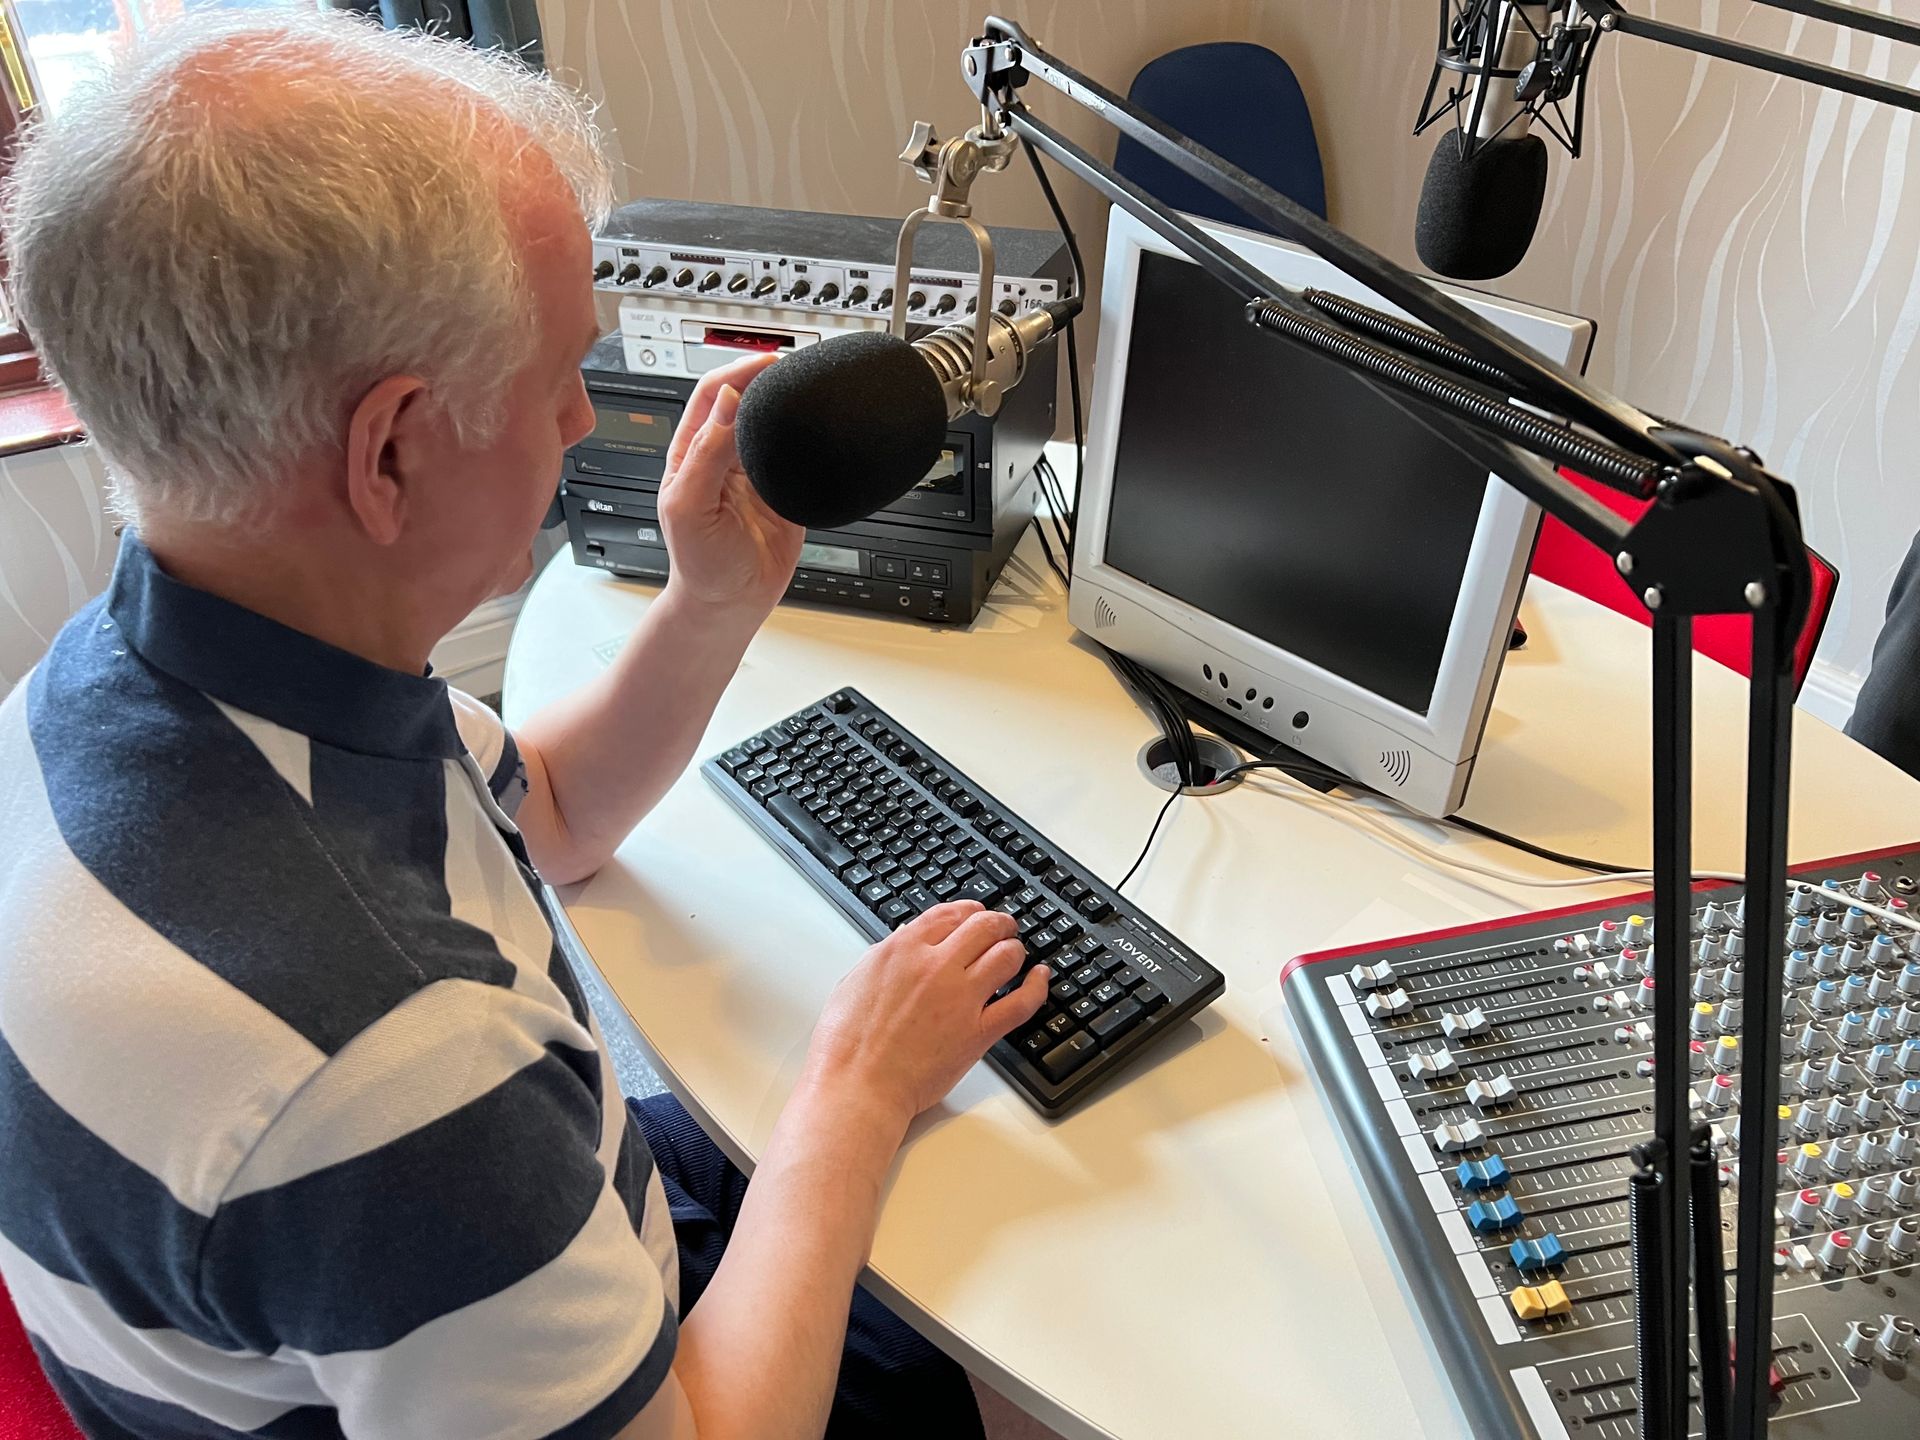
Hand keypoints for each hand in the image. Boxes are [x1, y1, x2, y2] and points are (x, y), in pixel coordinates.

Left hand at [656, 352, 804, 617]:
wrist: (730, 604)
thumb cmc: (699, 564)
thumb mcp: (690, 507)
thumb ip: (705, 454)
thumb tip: (725, 402)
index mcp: (692, 452)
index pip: (713, 395)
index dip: (738, 372)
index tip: (766, 363)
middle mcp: (722, 455)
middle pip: (746, 399)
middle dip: (767, 377)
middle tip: (794, 367)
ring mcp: (754, 471)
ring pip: (772, 422)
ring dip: (787, 403)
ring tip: (807, 388)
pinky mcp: (782, 489)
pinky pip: (797, 454)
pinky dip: (808, 438)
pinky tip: (816, 428)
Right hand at [806, 902, 1050, 1124]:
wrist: (859, 1085)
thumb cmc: (847, 1043)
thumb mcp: (855, 980)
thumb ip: (886, 956)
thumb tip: (906, 941)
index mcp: (903, 949)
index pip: (949, 913)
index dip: (969, 911)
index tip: (975, 915)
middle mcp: (936, 966)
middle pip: (984, 927)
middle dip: (998, 924)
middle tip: (1003, 928)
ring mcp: (961, 998)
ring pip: (1007, 956)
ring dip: (1015, 949)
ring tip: (1015, 953)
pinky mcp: (978, 1032)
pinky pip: (1021, 1002)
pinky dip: (1037, 986)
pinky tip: (1040, 978)